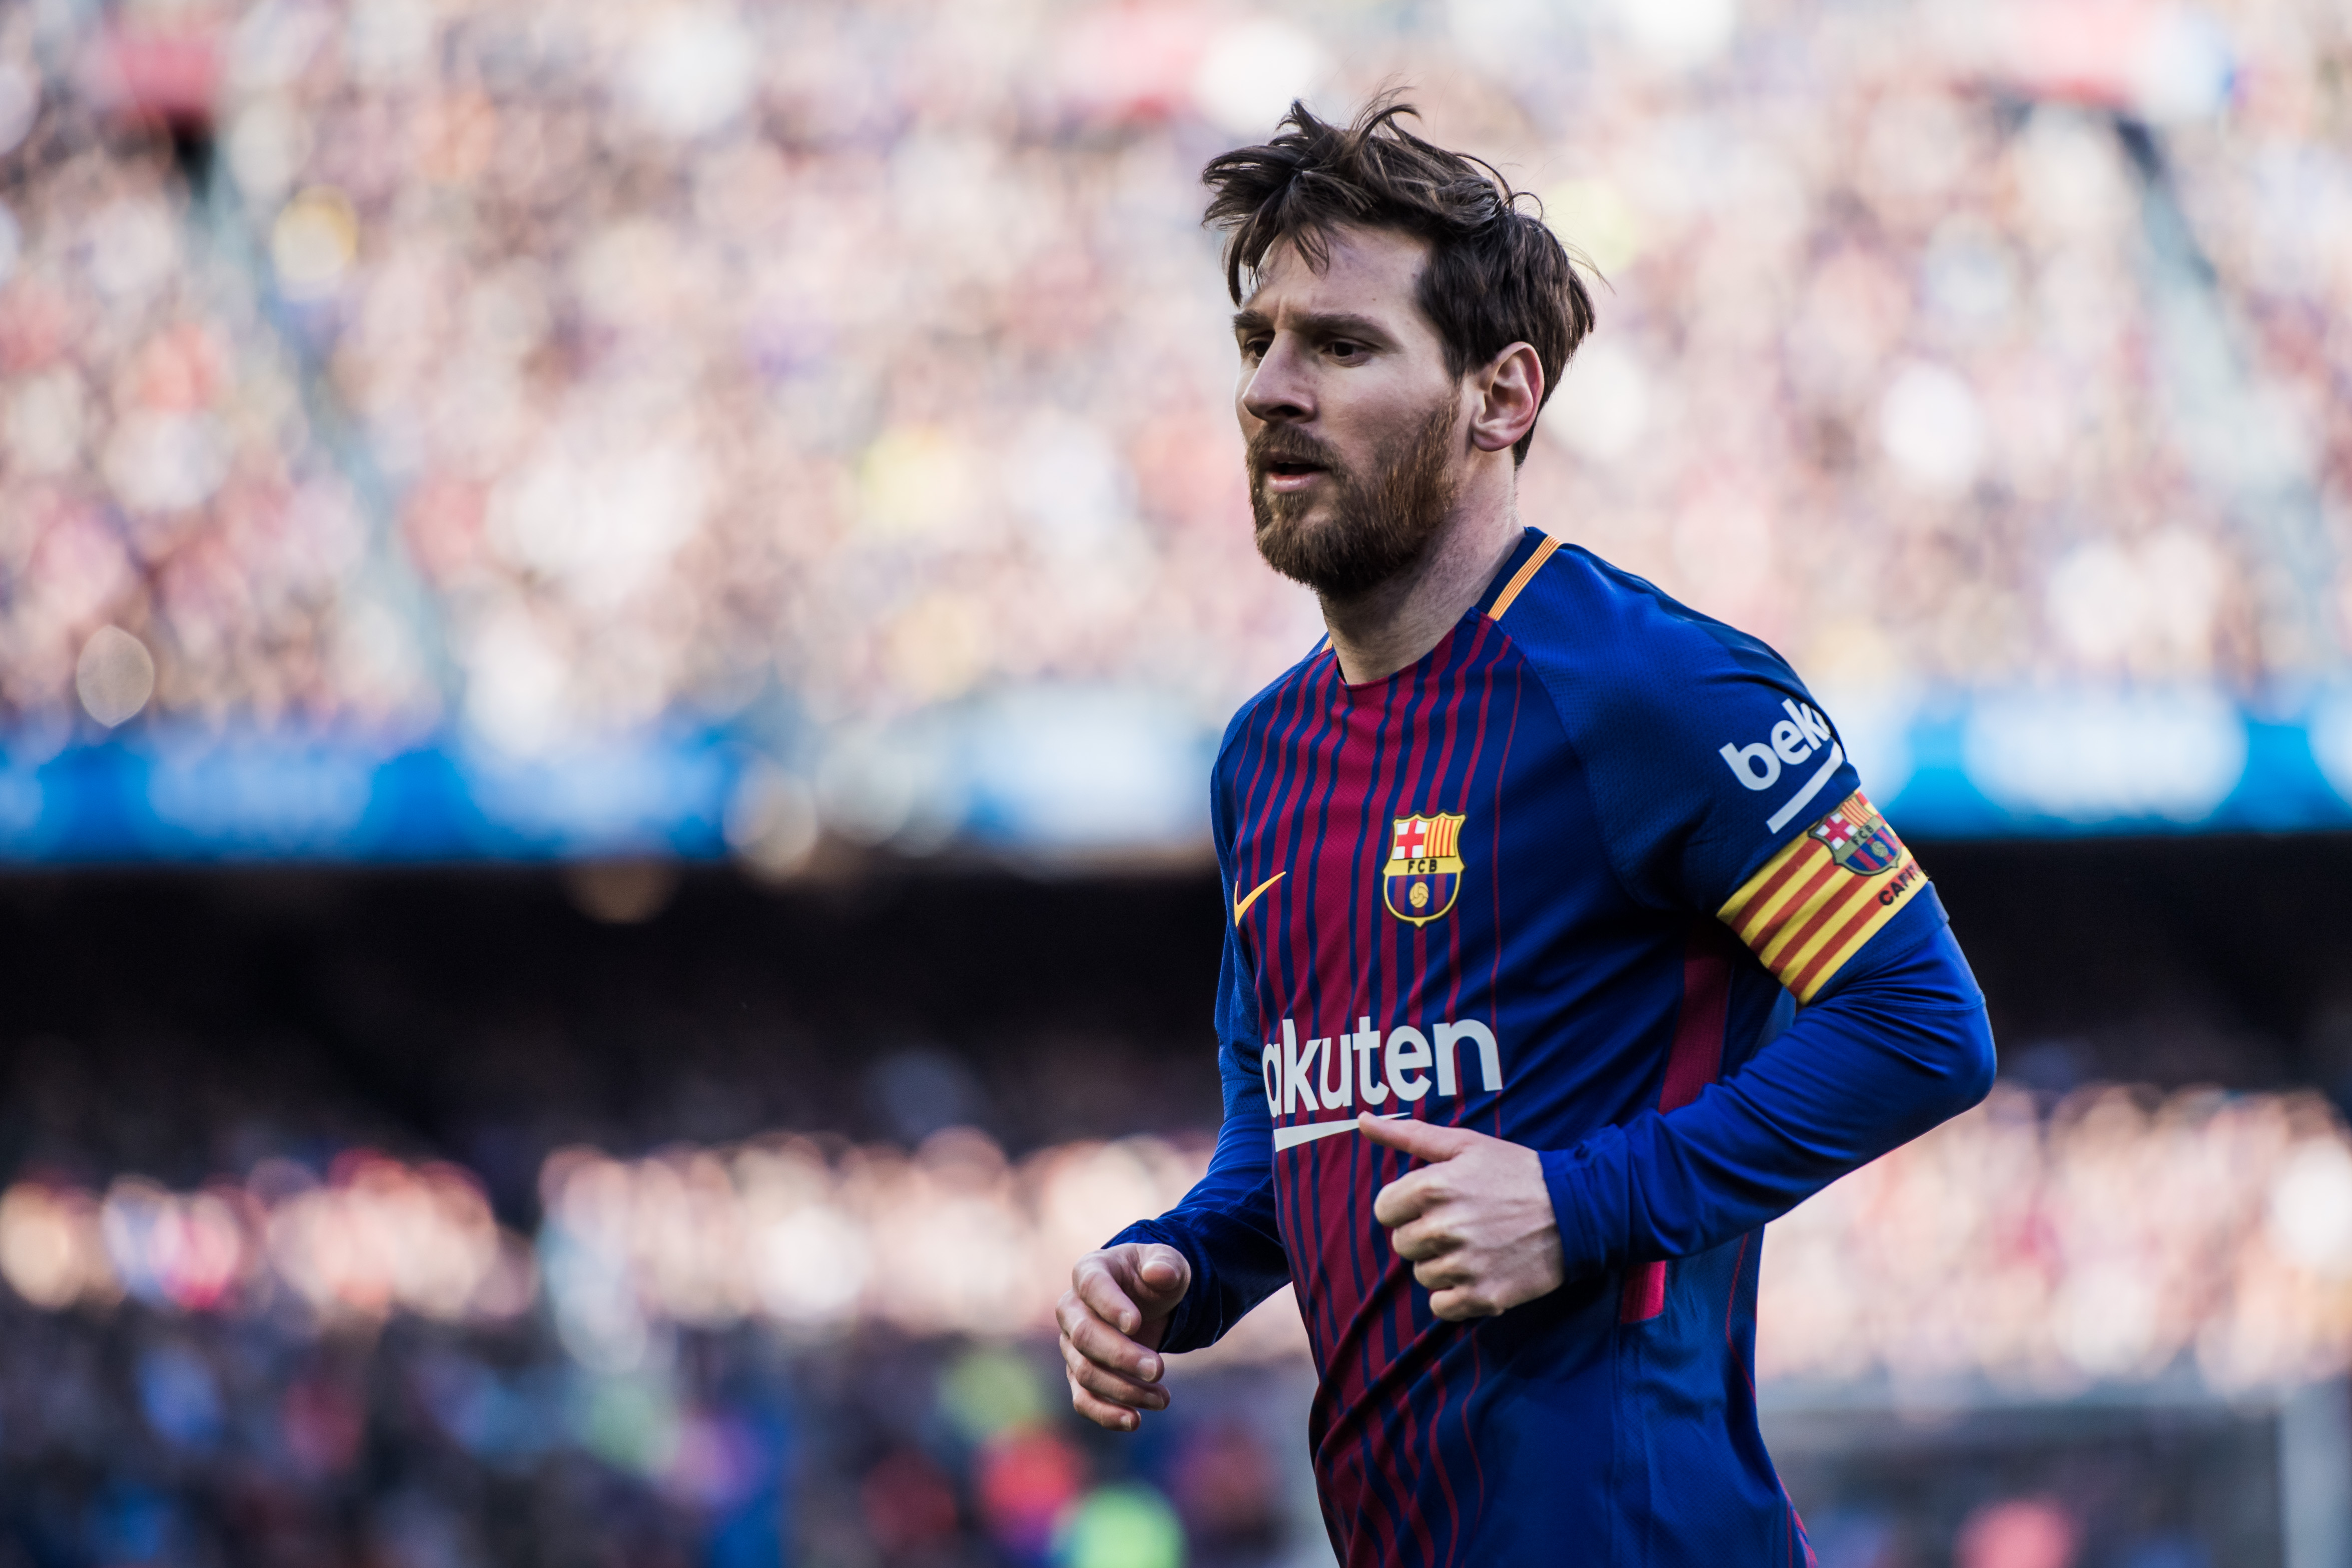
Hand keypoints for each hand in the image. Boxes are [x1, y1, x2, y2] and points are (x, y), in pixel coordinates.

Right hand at [1057, 1242, 1190, 1430]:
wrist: (1147, 1300)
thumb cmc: (1154, 1276)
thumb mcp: (1168, 1262)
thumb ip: (1166, 1263)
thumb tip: (1159, 1274)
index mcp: (1090, 1272)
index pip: (1091, 1287)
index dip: (1111, 1306)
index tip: (1137, 1323)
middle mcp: (1072, 1309)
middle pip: (1084, 1336)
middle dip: (1121, 1356)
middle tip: (1159, 1369)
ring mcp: (1072, 1344)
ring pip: (1085, 1372)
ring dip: (1125, 1389)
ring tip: (1164, 1398)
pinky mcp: (1080, 1373)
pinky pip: (1083, 1399)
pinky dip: (1105, 1414)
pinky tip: (1134, 1421)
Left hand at [1361, 1113, 1564, 1320]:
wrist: (1575, 1211)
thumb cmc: (1515, 1172)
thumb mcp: (1463, 1144)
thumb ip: (1407, 1135)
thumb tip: (1362, 1120)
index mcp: (1434, 1186)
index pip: (1384, 1210)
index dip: (1405, 1206)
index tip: (1432, 1203)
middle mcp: (1445, 1227)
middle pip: (1402, 1244)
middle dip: (1424, 1234)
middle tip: (1460, 1223)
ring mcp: (1465, 1265)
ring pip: (1422, 1275)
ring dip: (1441, 1264)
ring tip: (1474, 1245)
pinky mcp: (1484, 1296)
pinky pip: (1441, 1305)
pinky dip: (1455, 1294)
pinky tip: (1478, 1271)